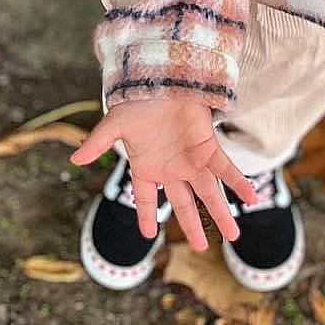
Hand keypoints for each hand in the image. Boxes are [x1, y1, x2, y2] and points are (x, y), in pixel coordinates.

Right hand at [70, 96, 257, 251]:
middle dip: (192, 225)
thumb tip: (74, 159)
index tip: (147, 233)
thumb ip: (97, 143)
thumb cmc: (139, 100)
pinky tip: (251, 198)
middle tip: (202, 248)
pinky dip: (239, 183)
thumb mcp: (114, 123)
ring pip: (208, 193)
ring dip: (221, 213)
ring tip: (234, 235)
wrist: (162, 76)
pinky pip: (226, 169)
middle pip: (184, 204)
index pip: (144, 197)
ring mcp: (192, 159)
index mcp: (147, 166)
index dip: (145, 214)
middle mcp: (171, 168)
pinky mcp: (208, 146)